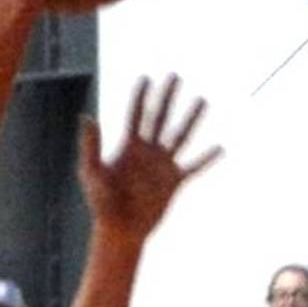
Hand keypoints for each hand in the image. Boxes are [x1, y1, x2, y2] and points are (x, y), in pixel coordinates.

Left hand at [78, 75, 219, 244]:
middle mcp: (147, 151)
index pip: (136, 114)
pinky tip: (220, 148)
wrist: (120, 230)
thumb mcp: (92, 172)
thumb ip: (91, 146)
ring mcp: (162, 165)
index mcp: (128, 146)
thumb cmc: (101, 203)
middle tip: (174, 75)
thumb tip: (87, 117)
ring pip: (180, 136)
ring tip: (202, 100)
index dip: (140, 96)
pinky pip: (194, 167)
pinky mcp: (174, 182)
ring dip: (191, 118)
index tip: (146, 77)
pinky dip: (207, 158)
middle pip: (159, 117)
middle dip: (166, 96)